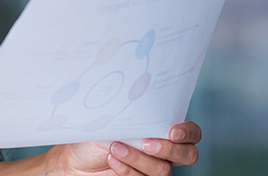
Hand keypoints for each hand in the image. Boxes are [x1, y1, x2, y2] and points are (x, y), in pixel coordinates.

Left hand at [43, 122, 201, 175]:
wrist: (75, 158)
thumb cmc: (97, 132)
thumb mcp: (113, 118)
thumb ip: (131, 114)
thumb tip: (136, 99)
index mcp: (164, 129)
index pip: (191, 133)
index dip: (188, 132)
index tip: (172, 130)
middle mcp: (165, 150)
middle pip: (188, 154)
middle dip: (169, 149)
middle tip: (147, 143)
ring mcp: (154, 167)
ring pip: (163, 169)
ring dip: (138, 158)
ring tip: (115, 147)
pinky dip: (127, 169)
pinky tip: (112, 158)